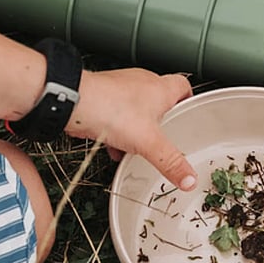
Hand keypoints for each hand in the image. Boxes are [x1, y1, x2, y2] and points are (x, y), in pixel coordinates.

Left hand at [67, 68, 196, 189]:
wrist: (75, 102)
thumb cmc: (111, 109)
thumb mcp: (149, 143)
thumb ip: (170, 162)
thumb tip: (188, 179)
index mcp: (160, 88)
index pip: (183, 86)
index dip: (188, 100)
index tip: (189, 113)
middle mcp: (141, 84)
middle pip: (159, 100)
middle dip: (160, 122)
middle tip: (163, 138)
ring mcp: (120, 89)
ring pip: (134, 110)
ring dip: (136, 128)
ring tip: (137, 146)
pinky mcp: (102, 98)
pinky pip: (114, 116)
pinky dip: (116, 131)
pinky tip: (114, 147)